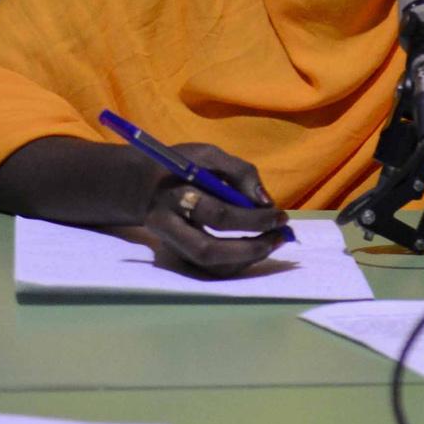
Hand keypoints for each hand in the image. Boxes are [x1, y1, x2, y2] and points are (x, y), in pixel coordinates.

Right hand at [138, 143, 288, 275]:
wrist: (143, 186)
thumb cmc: (180, 166)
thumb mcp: (207, 155)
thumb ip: (239, 172)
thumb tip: (266, 202)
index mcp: (176, 196)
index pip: (217, 214)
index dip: (253, 219)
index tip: (280, 215)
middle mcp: (169, 226)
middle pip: (208, 249)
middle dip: (250, 248)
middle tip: (278, 237)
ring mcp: (172, 246)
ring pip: (209, 266)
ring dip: (246, 259)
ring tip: (271, 243)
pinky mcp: (178, 256)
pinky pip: (210, 269)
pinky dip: (237, 262)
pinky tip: (255, 248)